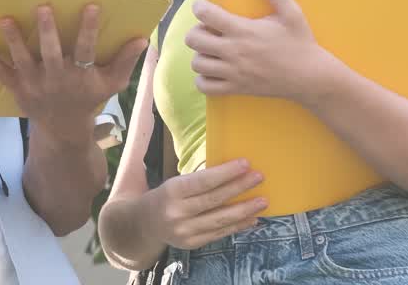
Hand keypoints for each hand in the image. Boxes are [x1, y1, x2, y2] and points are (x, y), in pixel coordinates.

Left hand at [0, 4, 146, 144]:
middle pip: (52, 53)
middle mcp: (57, 79)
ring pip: (23, 60)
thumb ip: (124, 60)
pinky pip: (0, 73)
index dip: (89, 29)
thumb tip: (142, 38)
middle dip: (48, 31)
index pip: (86, 49)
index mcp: (81, 75)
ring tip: (5, 19)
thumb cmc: (89, 99)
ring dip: (14, 40)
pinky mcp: (18, 88)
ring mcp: (35, 84)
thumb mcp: (111, 83)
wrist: (63, 130)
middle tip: (43, 7)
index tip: (91, 6)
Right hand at [145, 159, 267, 249]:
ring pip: (221, 219)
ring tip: (262, 201)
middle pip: (215, 199)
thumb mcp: (175, 183)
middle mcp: (178, 212)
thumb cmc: (166, 197)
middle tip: (259, 177)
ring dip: (245, 209)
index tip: (245, 164)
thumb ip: (199, 181)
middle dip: (240, 187)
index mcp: (172, 191)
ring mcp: (185, 230)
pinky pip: (220, 233)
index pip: (204, 181)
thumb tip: (232, 173)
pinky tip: (252, 218)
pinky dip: (238, 226)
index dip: (226, 173)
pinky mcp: (192, 243)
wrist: (144, 224)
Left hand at [186, 0, 340, 103]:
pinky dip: (204, 79)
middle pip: (193, 39)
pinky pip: (205, 87)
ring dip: (200, 55)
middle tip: (208, 30)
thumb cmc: (301, 43)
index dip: (199, 7)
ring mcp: (234, 72)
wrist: (311, 77)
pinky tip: (215, 70)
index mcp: (244, 30)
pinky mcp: (237, 88)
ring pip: (197, 63)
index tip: (204, 7)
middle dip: (196, 31)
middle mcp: (235, 52)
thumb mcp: (291, 13)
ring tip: (212, 50)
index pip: (205, 14)